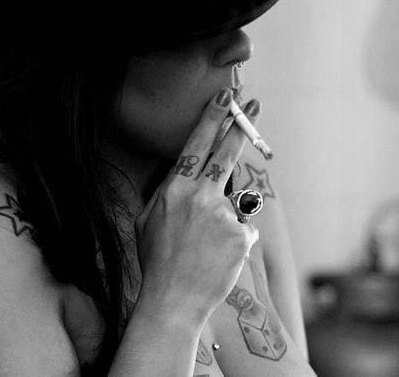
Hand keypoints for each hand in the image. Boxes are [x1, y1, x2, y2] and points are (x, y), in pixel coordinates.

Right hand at [134, 88, 260, 328]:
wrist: (172, 301)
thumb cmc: (156, 260)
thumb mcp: (146, 219)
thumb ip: (164, 192)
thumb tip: (181, 174)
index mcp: (174, 189)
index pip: (196, 145)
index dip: (211, 119)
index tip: (224, 98)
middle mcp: (200, 196)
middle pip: (225, 152)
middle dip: (239, 125)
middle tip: (252, 104)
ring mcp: (223, 215)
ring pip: (234, 202)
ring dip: (224, 218)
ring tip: (205, 246)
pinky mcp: (241, 235)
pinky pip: (242, 229)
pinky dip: (233, 240)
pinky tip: (217, 257)